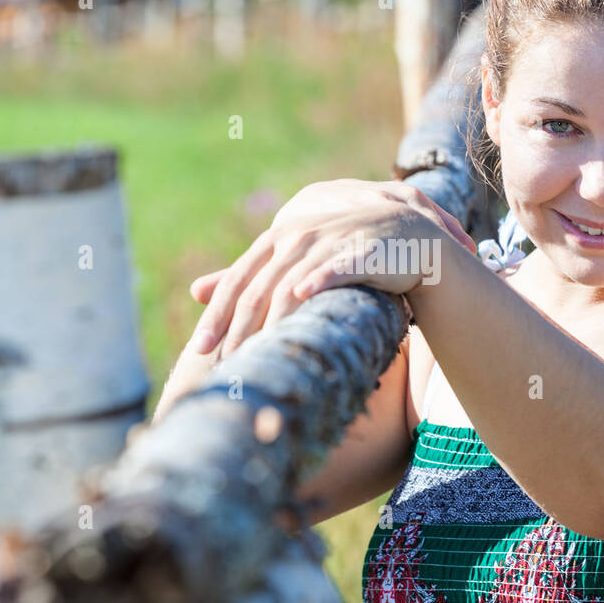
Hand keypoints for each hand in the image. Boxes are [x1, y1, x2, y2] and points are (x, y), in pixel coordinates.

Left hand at [186, 179, 476, 357]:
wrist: (409, 241)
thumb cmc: (345, 255)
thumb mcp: (294, 262)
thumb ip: (251, 276)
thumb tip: (195, 291)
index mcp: (276, 239)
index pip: (238, 280)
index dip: (216, 315)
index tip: (199, 350)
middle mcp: (297, 237)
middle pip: (258, 288)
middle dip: (237, 330)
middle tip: (225, 365)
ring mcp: (329, 242)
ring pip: (290, 285)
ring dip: (271, 323)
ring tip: (260, 356)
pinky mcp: (360, 251)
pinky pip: (335, 268)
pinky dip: (318, 281)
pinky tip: (304, 298)